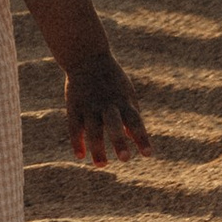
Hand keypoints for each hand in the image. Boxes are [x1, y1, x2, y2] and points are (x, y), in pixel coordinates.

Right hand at [64, 49, 149, 168]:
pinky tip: (80, 156)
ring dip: (97, 148)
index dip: (141, 137)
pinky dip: (77, 141)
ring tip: (101, 165)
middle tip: (125, 159)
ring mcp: (89, 105)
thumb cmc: (111, 80)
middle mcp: (107, 104)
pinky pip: (74, 126)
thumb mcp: (126, 94)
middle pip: (113, 124)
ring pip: (93, 129)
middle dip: (118, 140)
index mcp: (123, 101)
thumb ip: (131, 116)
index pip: (135, 121)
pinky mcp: (74, 106)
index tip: (148, 154)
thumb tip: (137, 140)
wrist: (86, 56)